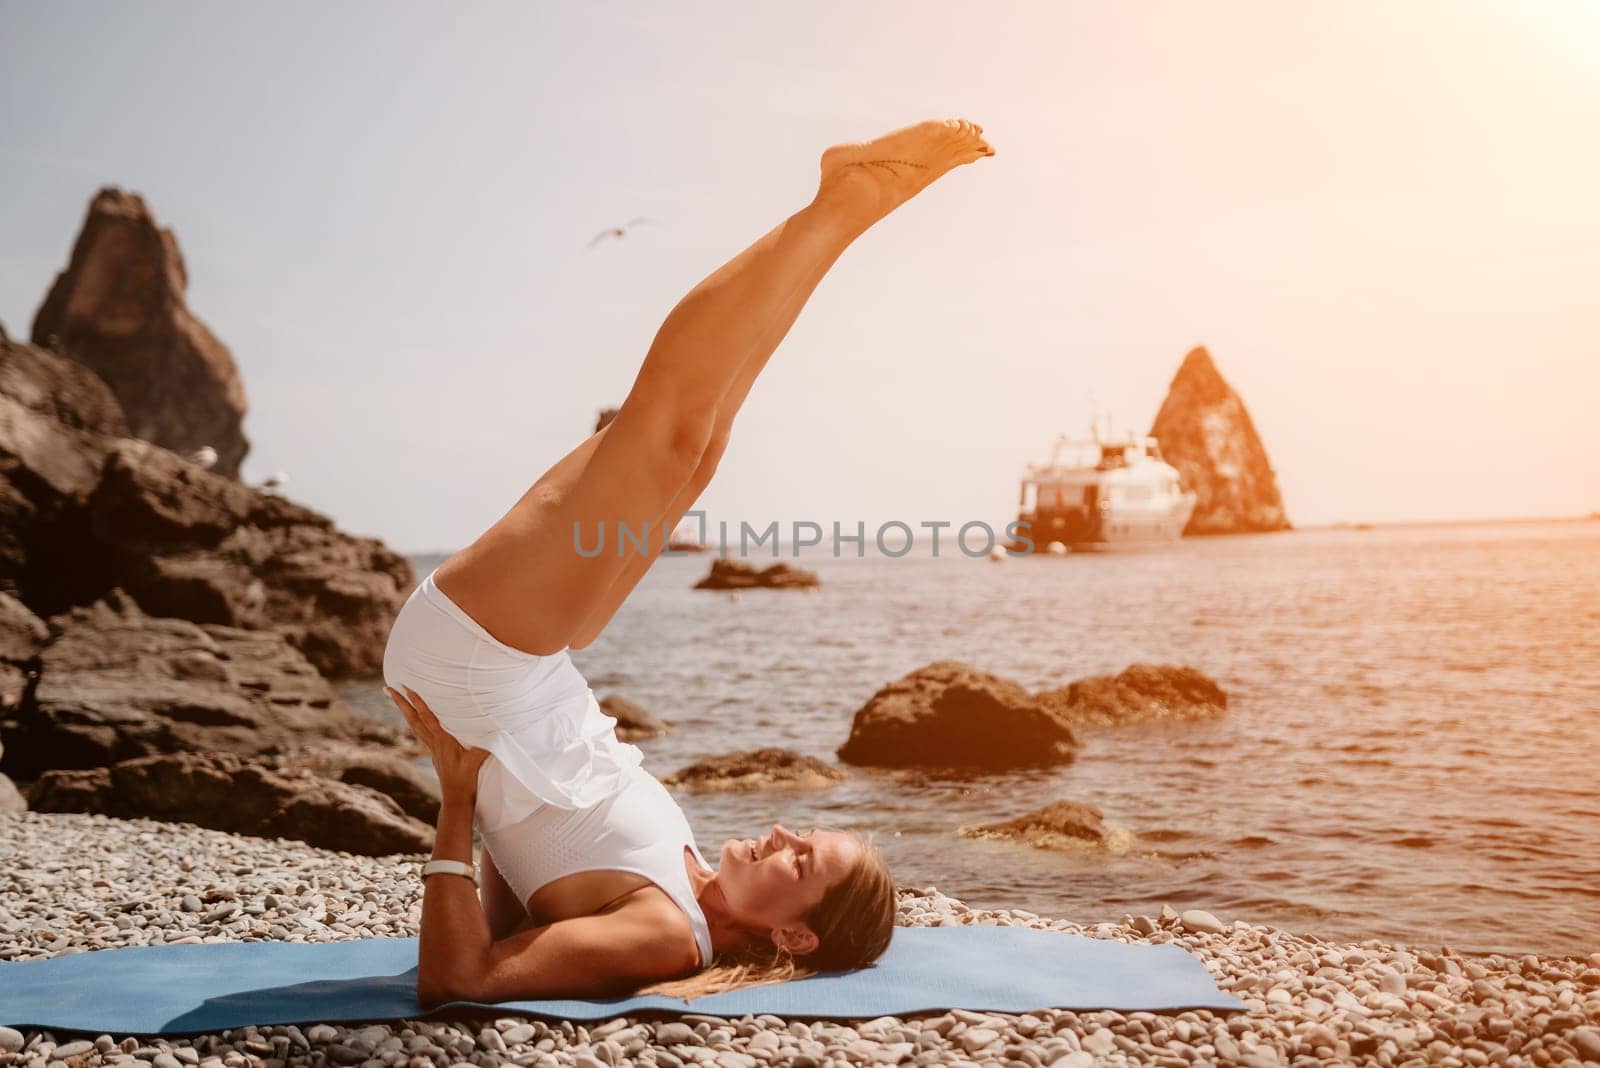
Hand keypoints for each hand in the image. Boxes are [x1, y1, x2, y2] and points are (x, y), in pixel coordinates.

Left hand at [385, 685, 490, 801]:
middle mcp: (434, 743)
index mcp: (442, 740)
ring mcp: (433, 749)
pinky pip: (421, 734)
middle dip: (401, 703)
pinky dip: (415, 723)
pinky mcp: (435, 754)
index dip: (417, 702)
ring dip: (405, 712)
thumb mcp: (477, 759)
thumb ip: (485, 742)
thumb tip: (497, 728)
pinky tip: (415, 721)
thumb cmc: (466, 779)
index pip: (427, 717)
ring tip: (396, 699)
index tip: (407, 688)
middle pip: (413, 719)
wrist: (456, 799)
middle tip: (387, 688)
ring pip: (414, 726)